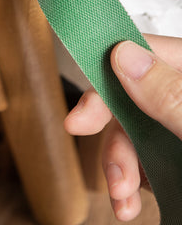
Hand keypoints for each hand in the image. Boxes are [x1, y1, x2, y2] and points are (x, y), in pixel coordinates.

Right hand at [65, 35, 181, 220]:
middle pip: (132, 97)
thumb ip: (172, 94)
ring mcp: (178, 127)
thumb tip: (125, 56)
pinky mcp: (177, 156)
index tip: (82, 112)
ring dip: (117, 166)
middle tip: (94, 155)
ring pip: (135, 131)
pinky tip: (129, 201)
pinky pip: (146, 159)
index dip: (107, 77)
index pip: (146, 52)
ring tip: (121, 196)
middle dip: (112, 134)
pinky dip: (131, 181)